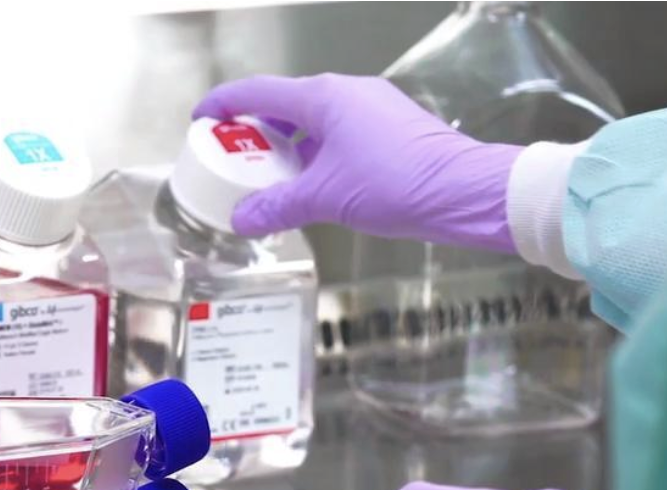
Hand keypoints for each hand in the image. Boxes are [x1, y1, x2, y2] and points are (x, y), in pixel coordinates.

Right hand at [192, 74, 520, 249]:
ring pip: (312, 121)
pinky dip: (313, 153)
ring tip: (266, 177)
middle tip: (231, 157)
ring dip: (285, 146)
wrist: (464, 191)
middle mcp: (347, 93)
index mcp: (324, 98)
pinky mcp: (389, 128)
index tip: (202, 119)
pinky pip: (337, 133)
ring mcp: (371, 108)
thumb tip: (243, 220)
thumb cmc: (398, 182)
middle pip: (284, 104)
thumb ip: (277, 207)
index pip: (258, 91)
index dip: (224, 104)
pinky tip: (309, 183)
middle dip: (253, 131)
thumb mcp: (324, 199)